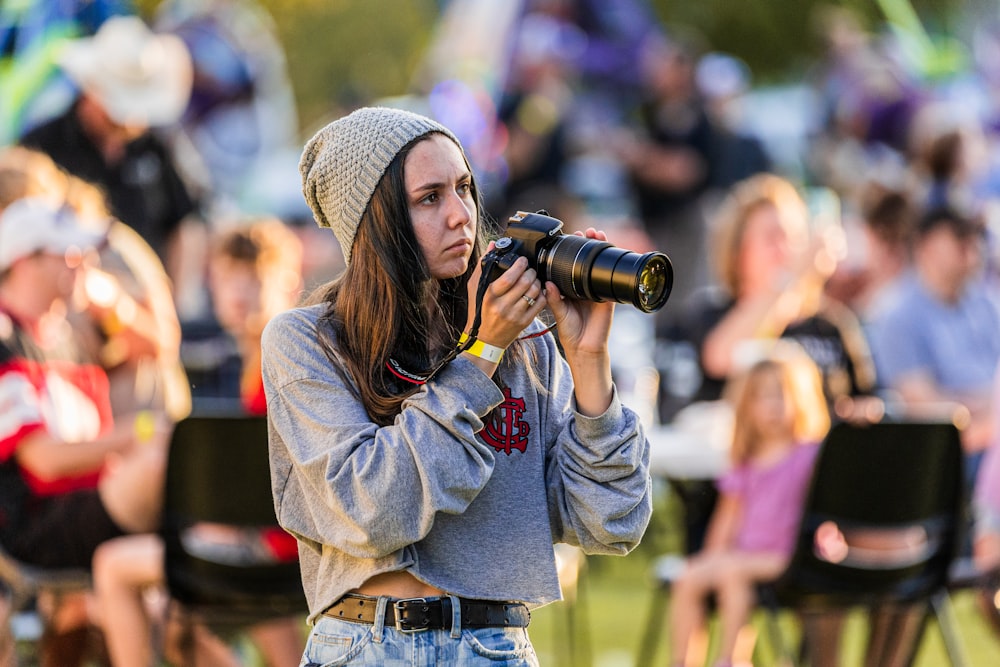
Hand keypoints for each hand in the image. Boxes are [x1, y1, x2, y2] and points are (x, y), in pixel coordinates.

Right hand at [465, 242, 545, 347]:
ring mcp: (514, 315)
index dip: (520, 265)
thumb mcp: (475, 288)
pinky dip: (541, 294)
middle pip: (525, 282)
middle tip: (530, 269)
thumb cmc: (479, 311)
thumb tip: (492, 245)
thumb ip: (483, 266)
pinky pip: (539, 304)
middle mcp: (502, 306)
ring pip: (534, 292)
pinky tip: (537, 291)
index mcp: (489, 295)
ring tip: (533, 279)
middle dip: (531, 272)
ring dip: (537, 282)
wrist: (485, 339)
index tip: (522, 261)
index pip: (509, 277)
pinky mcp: (524, 322)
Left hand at [545, 228, 614, 356]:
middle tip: (585, 231)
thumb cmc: (571, 332)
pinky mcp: (607, 297)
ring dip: (599, 249)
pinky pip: (609, 279)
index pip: (571, 266)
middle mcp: (584, 287)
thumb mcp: (559, 313)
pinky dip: (609, 266)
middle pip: (586, 262)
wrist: (584, 347)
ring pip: (598, 266)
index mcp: (571, 289)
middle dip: (587, 245)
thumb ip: (553, 299)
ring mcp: (597, 290)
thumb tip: (547, 284)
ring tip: (598, 234)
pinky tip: (608, 254)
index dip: (571, 252)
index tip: (569, 238)